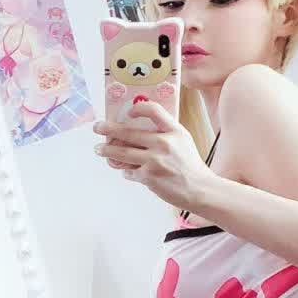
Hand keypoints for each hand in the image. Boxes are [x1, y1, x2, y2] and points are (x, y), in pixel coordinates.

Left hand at [94, 103, 209, 210]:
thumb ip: (165, 132)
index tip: (129, 112)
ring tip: (99, 150)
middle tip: (97, 127)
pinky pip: (129, 171)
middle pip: (128, 132)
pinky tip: (127, 171)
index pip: (153, 110)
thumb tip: (138, 128)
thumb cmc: (190, 165)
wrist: (200, 189)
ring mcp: (154, 161)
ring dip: (107, 151)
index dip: (138, 108)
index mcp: (174, 131)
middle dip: (108, 130)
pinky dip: (126, 171)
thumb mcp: (183, 140)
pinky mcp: (148, 177)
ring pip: (122, 153)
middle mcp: (163, 143)